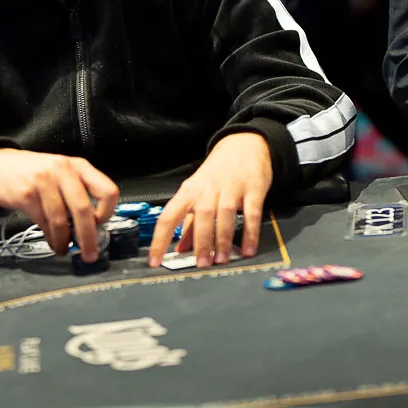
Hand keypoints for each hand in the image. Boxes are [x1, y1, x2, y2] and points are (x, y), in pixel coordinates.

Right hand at [0, 149, 118, 261]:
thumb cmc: (33, 171)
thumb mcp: (61, 172)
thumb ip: (77, 192)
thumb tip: (92, 227)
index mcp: (78, 165)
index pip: (107, 190)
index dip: (107, 213)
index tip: (100, 226)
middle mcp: (62, 170)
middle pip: (83, 209)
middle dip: (88, 237)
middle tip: (90, 254)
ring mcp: (43, 181)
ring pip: (61, 220)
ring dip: (64, 241)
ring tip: (63, 249)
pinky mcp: (26, 194)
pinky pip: (43, 223)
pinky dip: (50, 237)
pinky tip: (52, 241)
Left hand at [148, 133, 272, 268]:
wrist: (244, 144)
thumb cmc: (217, 172)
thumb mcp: (197, 192)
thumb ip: (189, 222)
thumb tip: (180, 248)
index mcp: (189, 191)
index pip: (168, 216)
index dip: (159, 240)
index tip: (155, 261)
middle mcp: (208, 189)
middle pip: (200, 215)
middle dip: (200, 242)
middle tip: (201, 264)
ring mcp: (231, 188)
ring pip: (224, 214)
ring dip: (222, 239)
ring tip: (222, 260)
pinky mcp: (252, 189)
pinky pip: (251, 213)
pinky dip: (250, 233)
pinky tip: (248, 250)